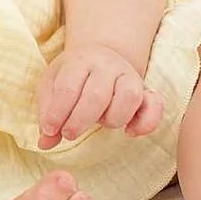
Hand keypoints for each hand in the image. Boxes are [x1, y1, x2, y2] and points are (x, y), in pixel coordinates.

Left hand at [36, 42, 160, 147]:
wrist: (100, 57)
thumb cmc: (72, 76)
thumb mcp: (52, 86)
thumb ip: (48, 113)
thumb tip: (45, 143)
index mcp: (80, 61)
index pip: (68, 87)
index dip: (57, 113)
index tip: (50, 130)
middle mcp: (107, 65)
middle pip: (97, 94)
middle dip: (80, 120)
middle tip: (69, 134)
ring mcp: (130, 76)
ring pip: (129, 96)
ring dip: (113, 118)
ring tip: (101, 124)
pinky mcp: (147, 91)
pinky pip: (155, 106)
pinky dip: (145, 123)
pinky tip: (129, 132)